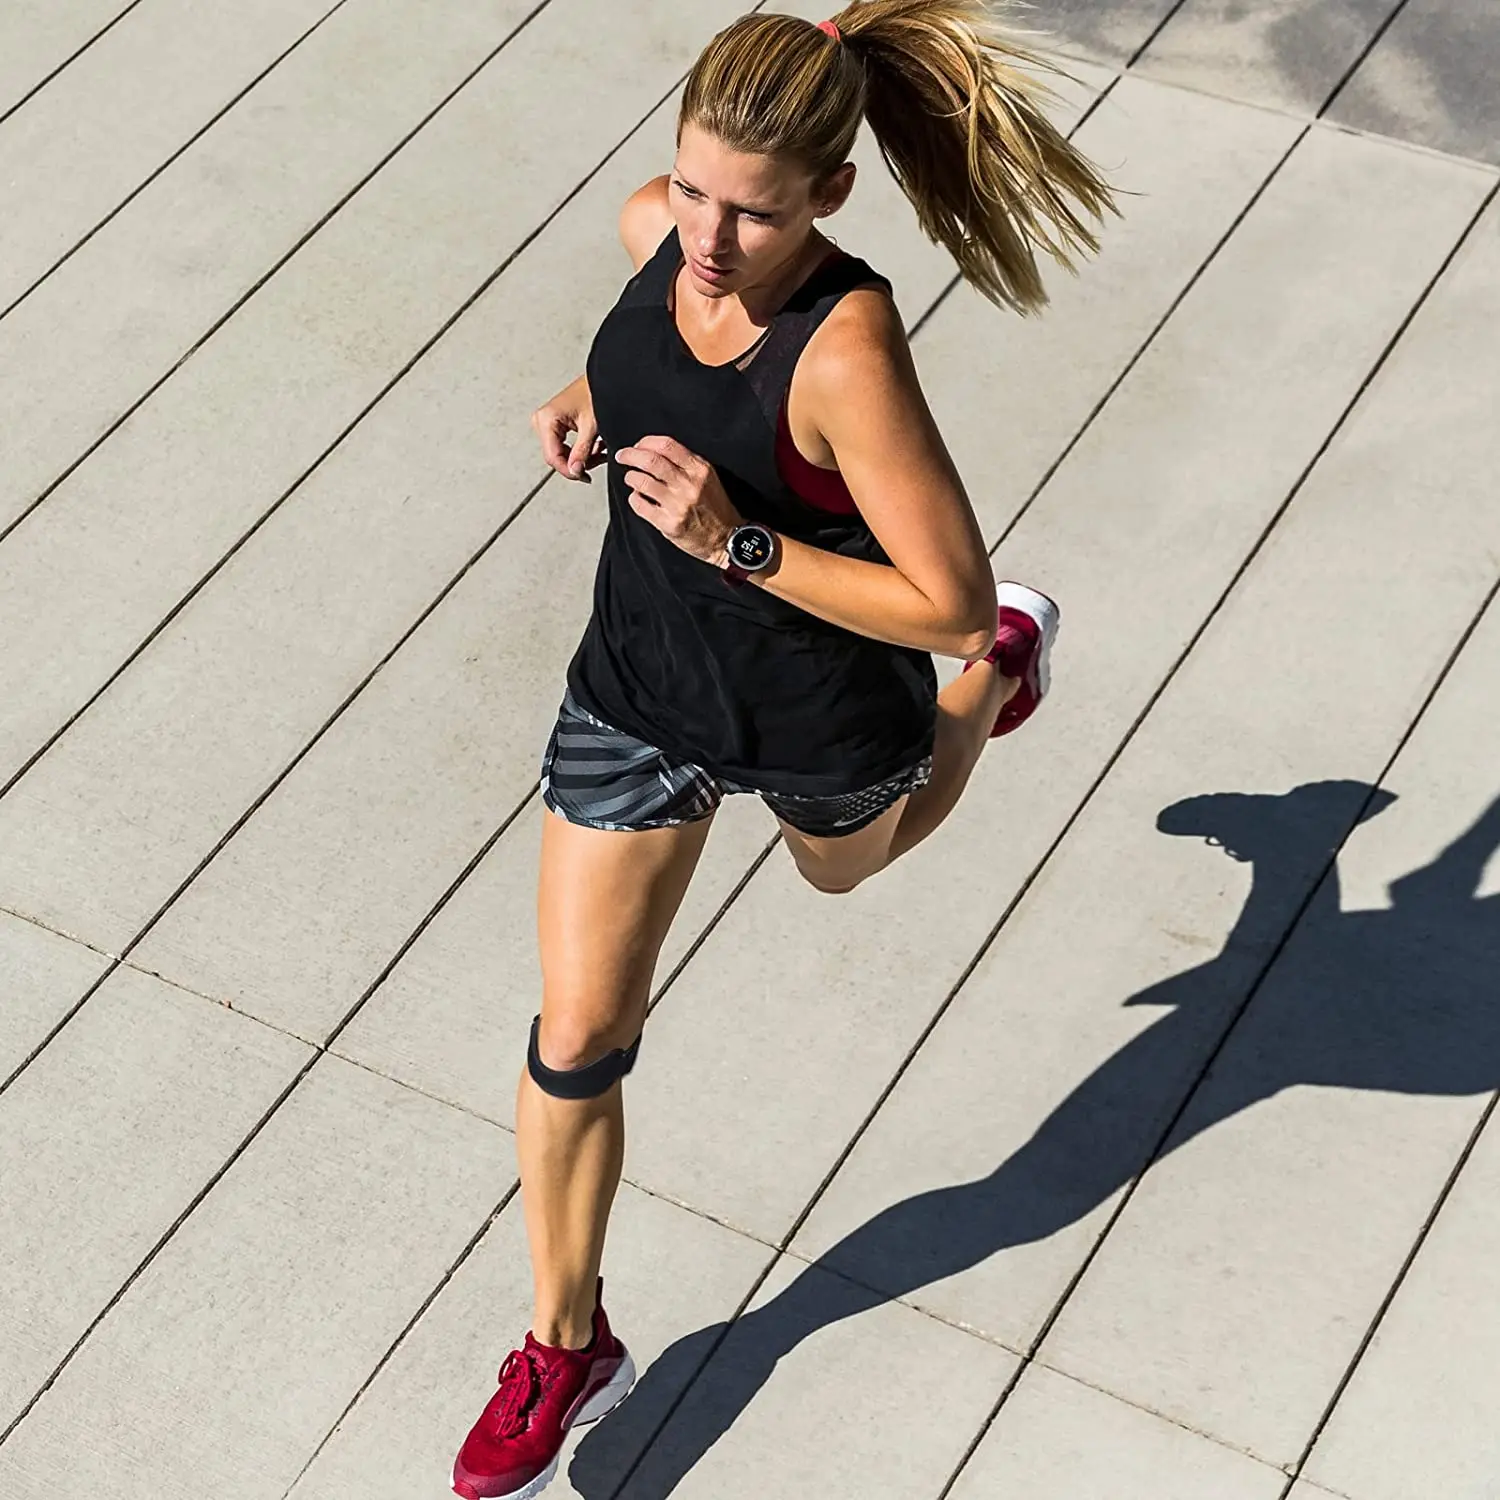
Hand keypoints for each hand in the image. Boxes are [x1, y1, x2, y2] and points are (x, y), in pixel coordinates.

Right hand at [531, 375, 606, 482]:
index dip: (568, 470)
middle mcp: (542, 421)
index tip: (583, 476)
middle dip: (578, 462)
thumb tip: (575, 471)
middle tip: (597, 460)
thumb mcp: (591, 426)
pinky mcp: (553, 425)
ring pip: (561, 454)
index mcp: (546, 419)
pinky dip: (580, 450)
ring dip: (581, 457)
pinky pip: (564, 446)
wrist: (600, 380)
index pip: (552, 456)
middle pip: (556, 456)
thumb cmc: (594, 393)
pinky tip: (593, 445)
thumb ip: (582, 451)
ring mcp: (546, 423)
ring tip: (599, 450)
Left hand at [615, 436, 742, 565]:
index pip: (667, 445)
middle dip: (630, 455)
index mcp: (699, 469)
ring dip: (631, 477)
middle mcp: (689, 485)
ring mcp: (678, 505)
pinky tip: (639, 498)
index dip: (646, 442)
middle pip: (650, 461)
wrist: (726, 538)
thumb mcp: (707, 477)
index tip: (638, 445)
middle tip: (622, 456)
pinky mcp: (669, 524)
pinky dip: (634, 498)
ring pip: (641, 482)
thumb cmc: (715, 507)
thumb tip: (653, 450)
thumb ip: (685, 463)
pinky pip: (640, 505)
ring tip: (632, 478)